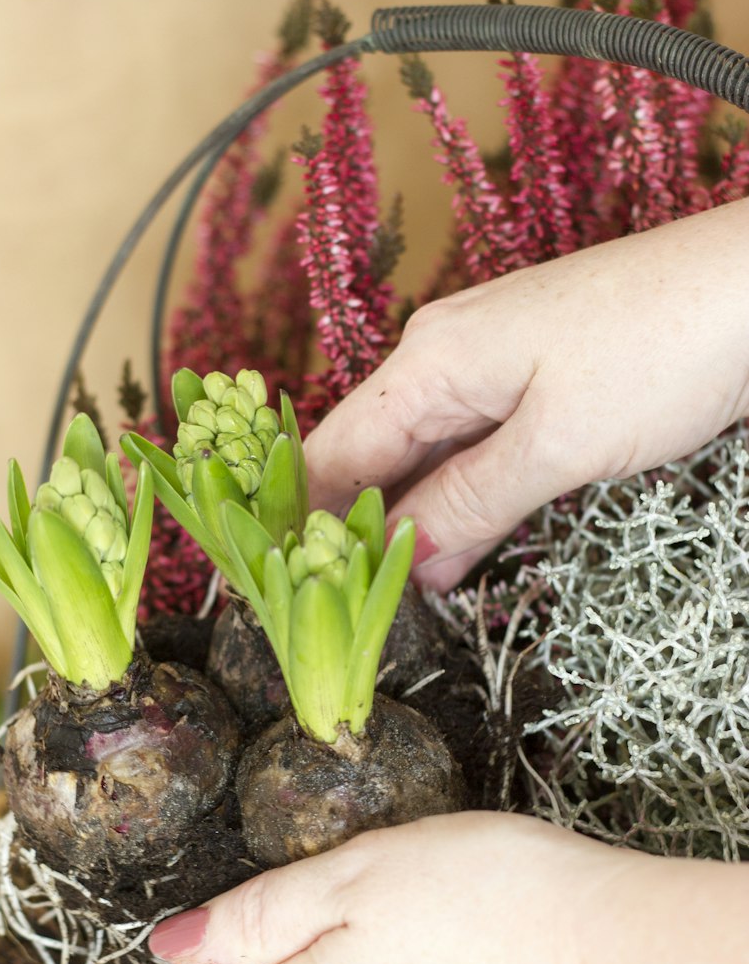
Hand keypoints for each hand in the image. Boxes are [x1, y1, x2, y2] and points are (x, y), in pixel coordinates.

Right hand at [305, 199, 748, 591]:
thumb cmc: (665, 346)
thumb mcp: (559, 445)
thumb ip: (469, 506)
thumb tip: (399, 561)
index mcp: (429, 360)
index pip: (331, 456)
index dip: (306, 528)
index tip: (299, 597)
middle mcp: (444, 356)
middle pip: (371, 459)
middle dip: (357, 536)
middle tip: (346, 617)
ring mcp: (491, 367)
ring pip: (424, 459)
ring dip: (412, 526)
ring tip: (395, 603)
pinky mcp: (537, 383)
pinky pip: (474, 451)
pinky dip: (460, 503)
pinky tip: (456, 555)